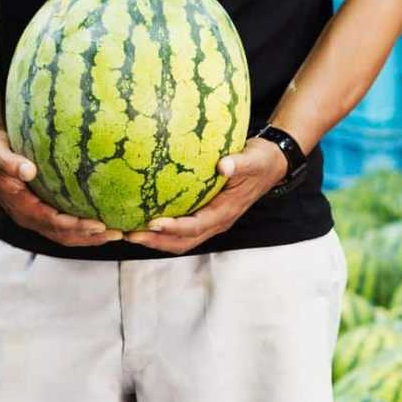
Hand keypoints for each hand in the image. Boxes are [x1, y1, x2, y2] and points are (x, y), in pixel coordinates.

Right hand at [0, 129, 120, 245]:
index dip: (76, 226)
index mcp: (21, 209)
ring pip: (68, 234)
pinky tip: (109, 217)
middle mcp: (30, 217)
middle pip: (65, 235)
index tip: (99, 224)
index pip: (53, 223)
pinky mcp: (45, 209)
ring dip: (93, 236)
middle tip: (119, 233)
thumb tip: (28, 170)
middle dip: (91, 237)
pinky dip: (88, 225)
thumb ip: (8, 163)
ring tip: (121, 232)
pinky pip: (68, 223)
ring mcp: (38, 216)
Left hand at [124, 137, 288, 253]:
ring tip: (129, 233)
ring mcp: (212, 220)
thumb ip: (239, 163)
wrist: (272, 164)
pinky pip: (182, 229)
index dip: (175, 227)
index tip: (153, 222)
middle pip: (184, 242)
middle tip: (130, 235)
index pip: (197, 226)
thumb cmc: (261, 160)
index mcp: (227, 211)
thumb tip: (223, 165)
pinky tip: (144, 219)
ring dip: (156, 240)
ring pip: (181, 240)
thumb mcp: (253, 159)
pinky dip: (162, 230)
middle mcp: (218, 221)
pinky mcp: (206, 214)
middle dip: (157, 242)